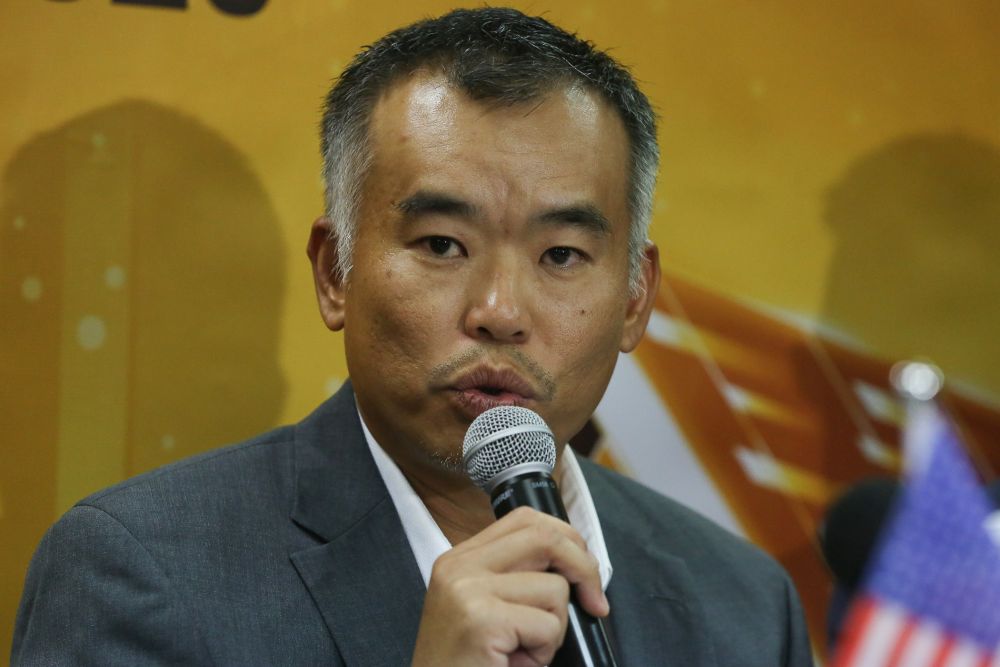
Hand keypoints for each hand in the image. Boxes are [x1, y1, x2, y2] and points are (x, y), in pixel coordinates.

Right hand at [410, 506, 608, 666]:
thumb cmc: (469, 663)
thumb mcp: (483, 608)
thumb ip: (515, 577)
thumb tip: (578, 565)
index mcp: (459, 558)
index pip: (525, 520)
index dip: (566, 539)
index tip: (584, 571)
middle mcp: (460, 566)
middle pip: (544, 537)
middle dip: (584, 569)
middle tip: (595, 604)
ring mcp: (468, 590)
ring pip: (554, 588)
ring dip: (555, 629)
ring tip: (523, 651)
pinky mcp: (482, 620)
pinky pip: (548, 626)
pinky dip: (544, 652)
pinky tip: (516, 664)